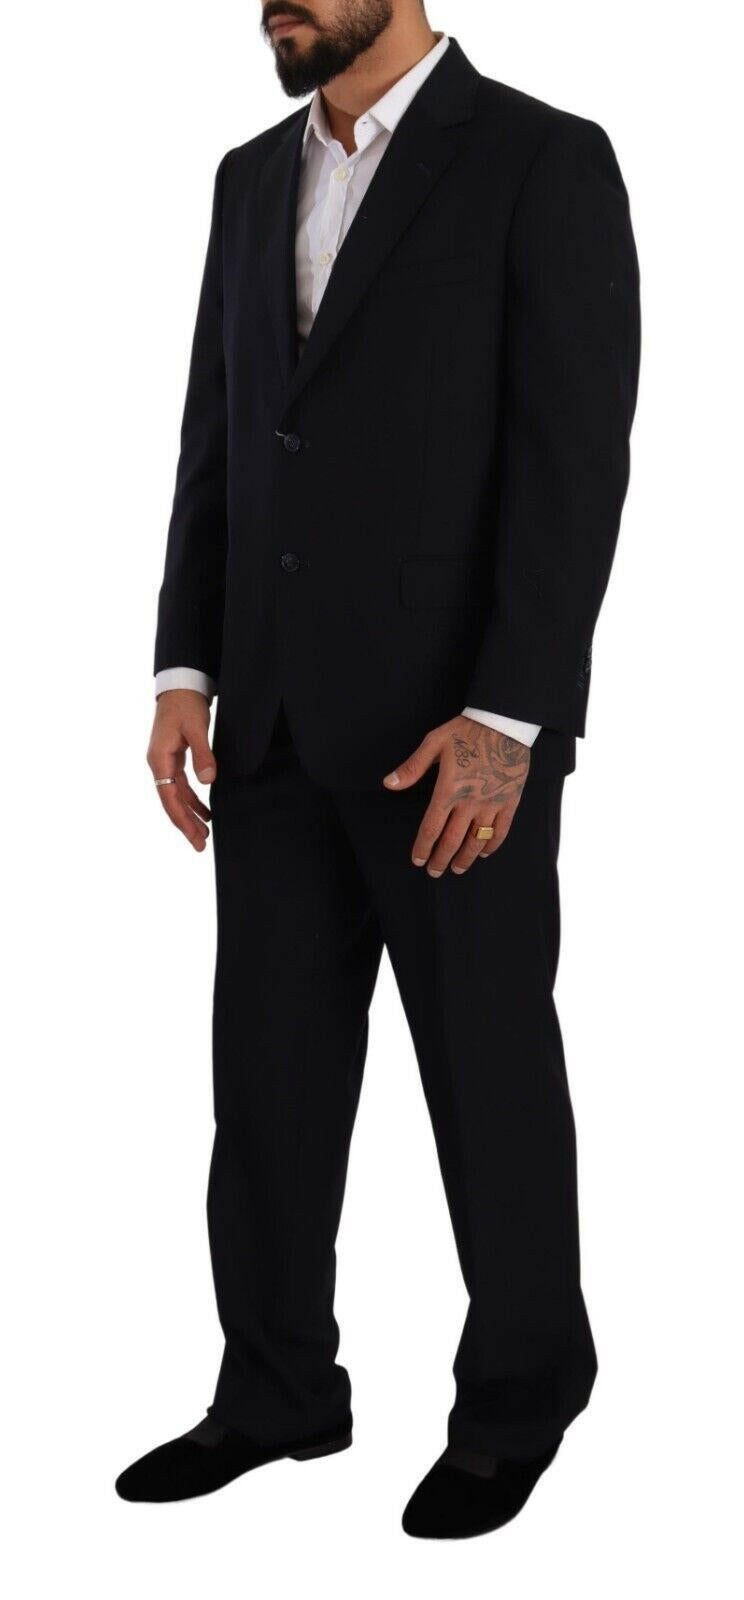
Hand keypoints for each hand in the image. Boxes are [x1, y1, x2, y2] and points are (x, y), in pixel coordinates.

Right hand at [147, 689, 215, 851]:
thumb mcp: (196, 728)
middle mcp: (159, 764)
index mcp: (160, 759)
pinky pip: (181, 786)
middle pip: (171, 802)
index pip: (170, 798)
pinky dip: (192, 800)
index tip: (195, 837)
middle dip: (186, 825)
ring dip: (190, 815)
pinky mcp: (173, 758)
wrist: (180, 686)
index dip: (182, 820)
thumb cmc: (186, 705)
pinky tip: (204, 812)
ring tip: (204, 834)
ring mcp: (165, 762)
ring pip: (176, 796)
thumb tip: (208, 781)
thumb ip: (203, 755)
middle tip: (201, 845)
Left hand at [383, 715, 530, 875]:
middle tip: (434, 872)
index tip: (418, 860)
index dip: (423, 847)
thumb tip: (388, 784)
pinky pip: (501, 830)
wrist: (504, 722)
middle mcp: (470, 802)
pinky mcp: (509, 801)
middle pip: (453, 840)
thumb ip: (412, 768)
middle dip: (441, 859)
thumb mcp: (434, 743)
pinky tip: (484, 853)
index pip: (431, 828)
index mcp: (448, 790)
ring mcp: (492, 804)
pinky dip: (492, 844)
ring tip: (457, 869)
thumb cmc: (466, 730)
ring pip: (477, 840)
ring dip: (466, 858)